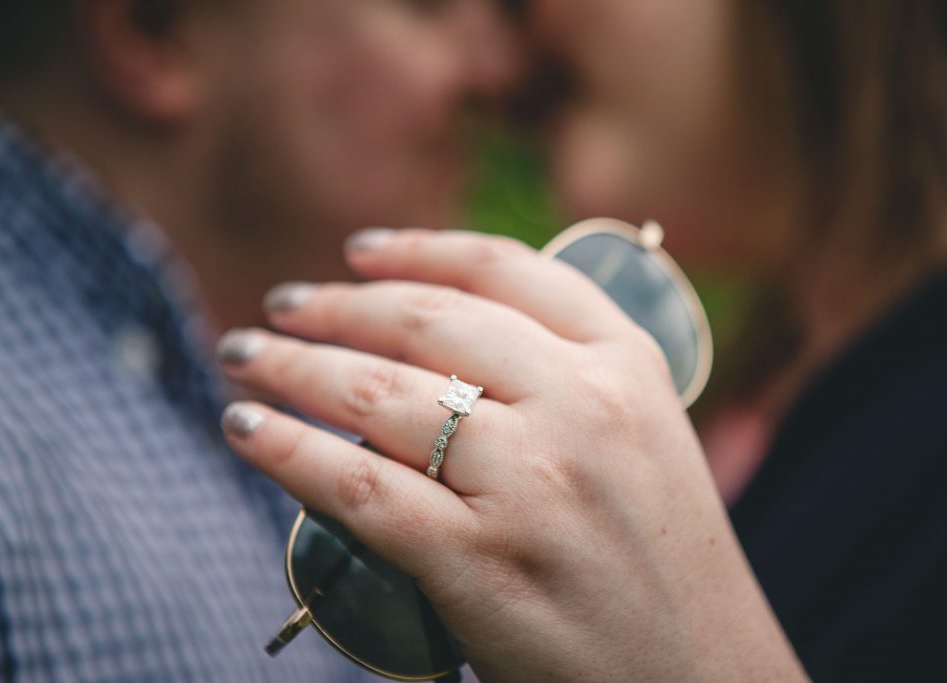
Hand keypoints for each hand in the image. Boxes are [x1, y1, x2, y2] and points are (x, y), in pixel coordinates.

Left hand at [218, 226, 804, 681]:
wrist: (702, 675)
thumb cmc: (663, 562)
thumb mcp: (644, 441)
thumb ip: (566, 382)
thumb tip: (434, 350)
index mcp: (628, 365)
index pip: (506, 272)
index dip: (418, 250)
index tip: (358, 252)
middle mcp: (583, 405)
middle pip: (427, 323)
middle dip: (335, 305)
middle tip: (282, 305)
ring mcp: (533, 481)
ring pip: (379, 395)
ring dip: (293, 366)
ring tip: (246, 358)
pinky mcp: (481, 560)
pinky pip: (358, 487)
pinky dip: (287, 450)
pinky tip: (244, 428)